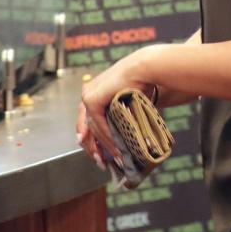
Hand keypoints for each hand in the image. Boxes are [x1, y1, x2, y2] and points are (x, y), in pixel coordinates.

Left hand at [76, 48, 152, 171]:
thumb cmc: (142, 83)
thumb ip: (120, 118)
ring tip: (113, 158)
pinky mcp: (91, 99)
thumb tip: (124, 138)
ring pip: (92, 128)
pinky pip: (97, 123)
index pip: (89, 122)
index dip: (93, 141)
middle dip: (93, 148)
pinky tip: (114, 147)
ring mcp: (88, 96)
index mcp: (94, 94)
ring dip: (104, 145)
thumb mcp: (127, 103)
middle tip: (101, 162)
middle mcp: (88, 94)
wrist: (145, 69)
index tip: (99, 156)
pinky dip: (106, 137)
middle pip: (85, 128)